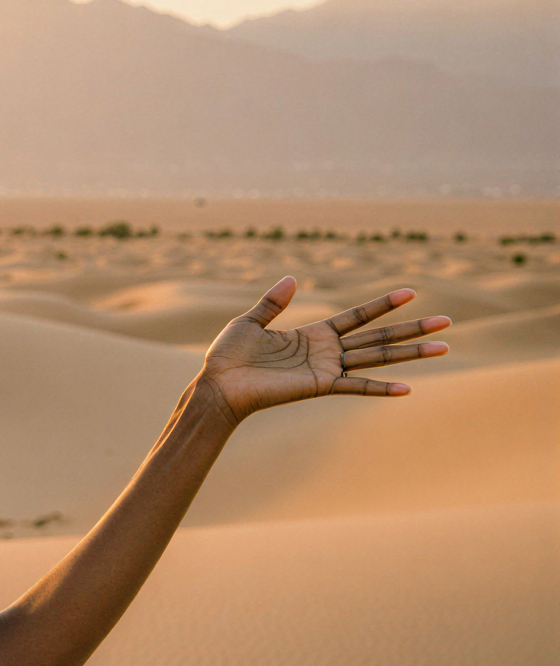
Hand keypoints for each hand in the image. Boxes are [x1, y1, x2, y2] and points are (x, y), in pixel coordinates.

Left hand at [197, 276, 449, 422]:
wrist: (218, 386)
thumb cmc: (228, 357)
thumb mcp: (249, 322)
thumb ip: (272, 302)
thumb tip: (292, 278)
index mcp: (313, 334)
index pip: (357, 316)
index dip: (383, 304)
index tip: (411, 292)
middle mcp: (327, 352)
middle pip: (378, 336)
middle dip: (413, 329)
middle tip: (447, 320)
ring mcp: (327, 369)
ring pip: (377, 357)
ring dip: (410, 353)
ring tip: (444, 346)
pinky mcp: (320, 386)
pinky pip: (356, 386)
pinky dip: (381, 388)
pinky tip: (409, 387)